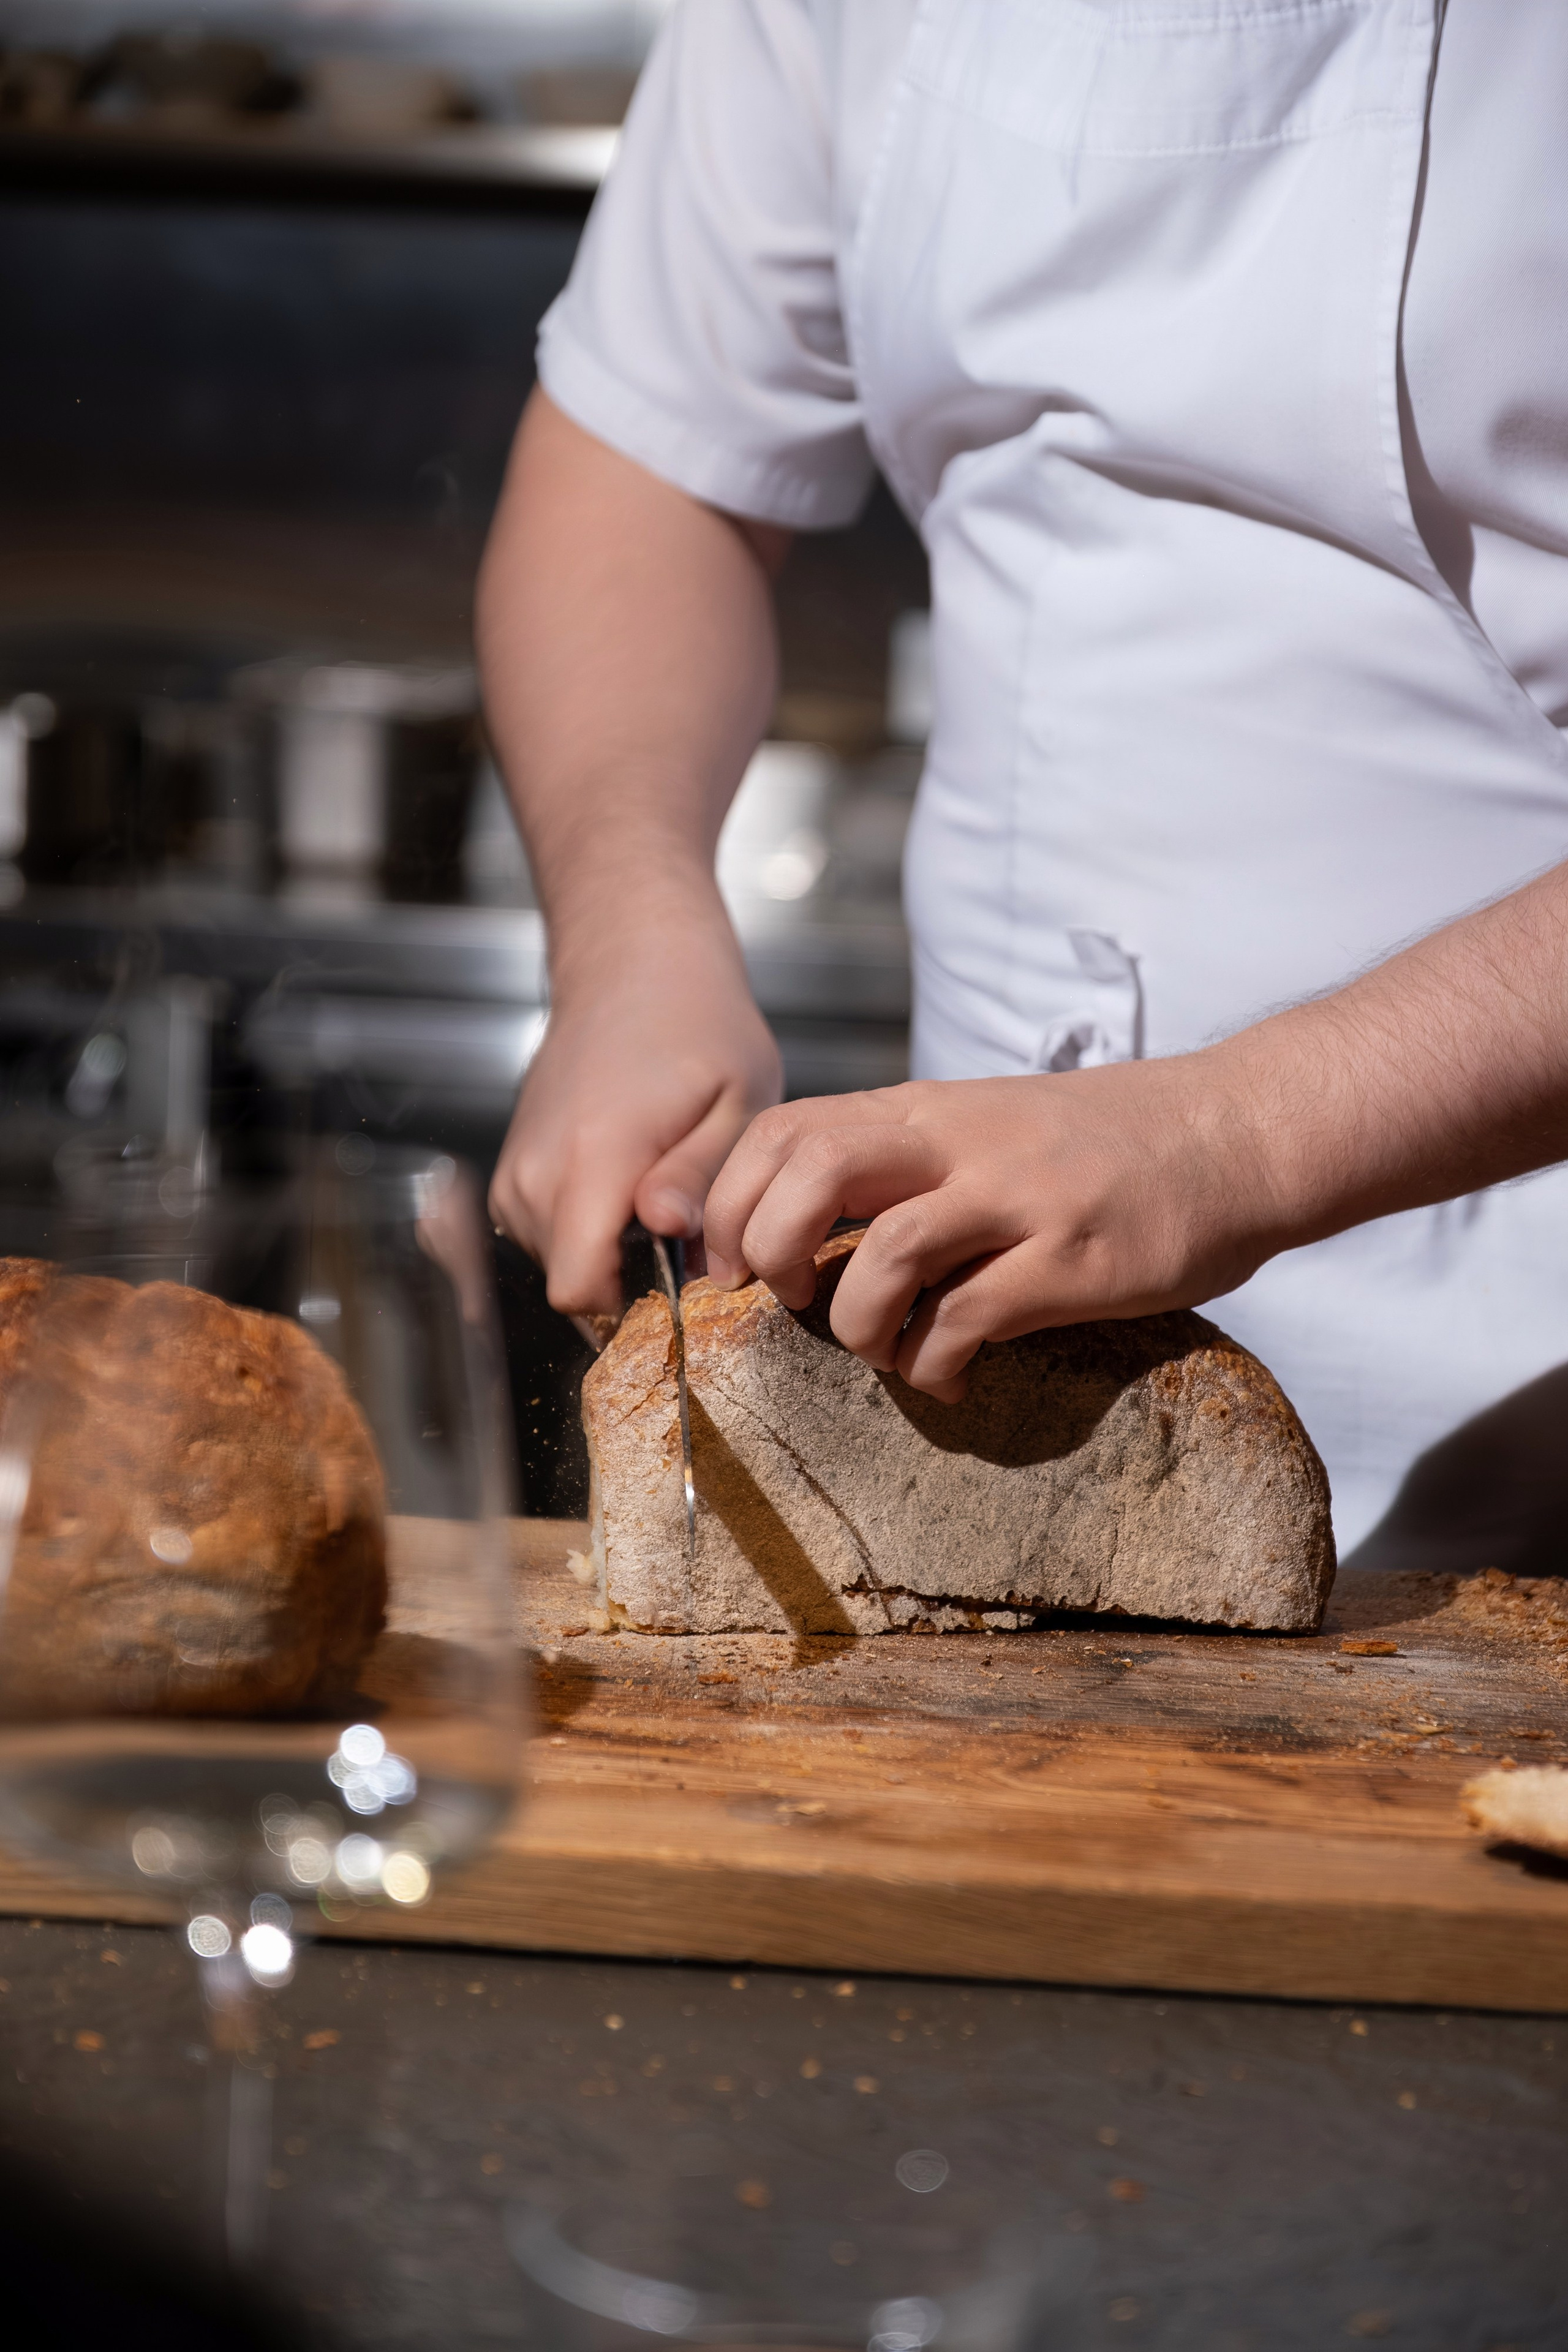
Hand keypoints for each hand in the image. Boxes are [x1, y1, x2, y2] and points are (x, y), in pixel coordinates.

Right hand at [489, 921, 781, 1319]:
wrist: (633, 968)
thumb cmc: (698, 1028)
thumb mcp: (738, 1100)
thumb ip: (700, 1175)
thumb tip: (666, 1230)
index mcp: (594, 1158)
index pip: (579, 1290)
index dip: (634, 1312)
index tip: (683, 1290)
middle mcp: (536, 1173)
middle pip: (576, 1287)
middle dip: (634, 1281)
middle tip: (691, 1232)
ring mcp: (516, 1174)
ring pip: (561, 1265)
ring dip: (613, 1254)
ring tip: (663, 1196)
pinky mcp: (513, 1173)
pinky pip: (548, 1237)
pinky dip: (590, 1230)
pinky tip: (632, 1185)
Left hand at [702, 1064, 1278, 1401]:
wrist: (1238, 1134)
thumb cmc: (1106, 1144)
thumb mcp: (989, 1122)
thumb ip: (905, 1157)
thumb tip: (810, 1225)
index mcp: (929, 1110)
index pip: (786, 1130)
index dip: (732, 1203)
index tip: (733, 1267)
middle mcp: (962, 1143)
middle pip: (812, 1174)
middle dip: (772, 1253)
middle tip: (795, 1303)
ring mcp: (1019, 1199)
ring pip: (882, 1258)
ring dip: (859, 1326)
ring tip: (886, 1350)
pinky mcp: (1073, 1262)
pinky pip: (964, 1322)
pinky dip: (933, 1366)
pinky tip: (949, 1378)